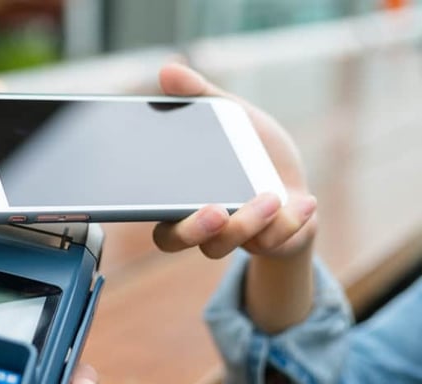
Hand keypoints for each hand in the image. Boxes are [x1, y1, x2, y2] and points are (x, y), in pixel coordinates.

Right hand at [152, 63, 317, 258]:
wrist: (293, 182)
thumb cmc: (252, 151)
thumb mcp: (230, 115)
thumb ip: (199, 95)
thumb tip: (168, 69)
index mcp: (179, 195)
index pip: (149, 208)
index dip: (146, 209)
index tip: (157, 193)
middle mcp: (198, 224)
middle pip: (176, 240)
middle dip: (194, 229)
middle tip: (215, 211)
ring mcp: (233, 238)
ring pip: (222, 247)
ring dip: (245, 224)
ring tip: (269, 197)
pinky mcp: (270, 243)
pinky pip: (272, 243)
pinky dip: (289, 223)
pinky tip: (305, 202)